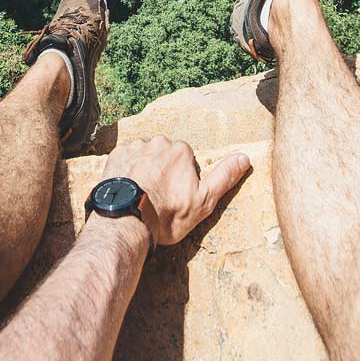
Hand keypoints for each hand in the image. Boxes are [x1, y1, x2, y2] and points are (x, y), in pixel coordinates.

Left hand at [100, 137, 250, 246]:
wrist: (128, 218)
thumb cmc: (168, 213)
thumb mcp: (205, 200)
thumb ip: (224, 176)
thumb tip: (244, 158)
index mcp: (181, 150)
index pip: (186, 160)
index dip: (183, 179)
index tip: (177, 196)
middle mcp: (157, 142)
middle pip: (164, 155)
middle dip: (164, 171)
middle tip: (160, 196)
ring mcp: (134, 147)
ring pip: (144, 156)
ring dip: (145, 169)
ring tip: (143, 194)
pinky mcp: (115, 154)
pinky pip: (126, 158)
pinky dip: (127, 170)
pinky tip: (129, 188)